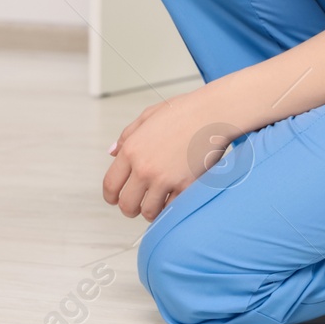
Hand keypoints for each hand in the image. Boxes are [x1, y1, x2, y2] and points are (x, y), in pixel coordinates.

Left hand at [103, 90, 237, 220]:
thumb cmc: (184, 111)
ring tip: (157, 202)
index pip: (110, 185)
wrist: (214, 113)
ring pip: (148, 212)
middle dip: (129, 209)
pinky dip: (171, 208)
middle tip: (137, 206)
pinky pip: (172, 210)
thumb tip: (112, 152)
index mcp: (132, 150)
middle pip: (126, 204)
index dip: (110, 196)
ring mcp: (165, 179)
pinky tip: (173, 199)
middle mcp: (145, 167)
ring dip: (151, 210)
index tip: (115, 199)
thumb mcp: (148, 117)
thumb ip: (127, 136)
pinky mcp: (186, 186)